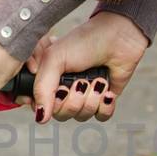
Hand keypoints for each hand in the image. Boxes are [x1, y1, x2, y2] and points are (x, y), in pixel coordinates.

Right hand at [33, 11, 148, 122]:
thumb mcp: (54, 58)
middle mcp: (63, 90)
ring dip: (91, 99)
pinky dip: (105, 105)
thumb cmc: (83, 41)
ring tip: (96, 80)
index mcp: (47, 79)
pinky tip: (106, 90)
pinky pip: (100, 116)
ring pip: (81, 116)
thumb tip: (41, 118)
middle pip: (61, 114)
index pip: (38, 106)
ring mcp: (84, 96)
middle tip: (80, 81)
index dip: (45, 106)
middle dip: (73, 100)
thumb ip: (41, 88)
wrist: (118, 37)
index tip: (58, 92)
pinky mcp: (103, 99)